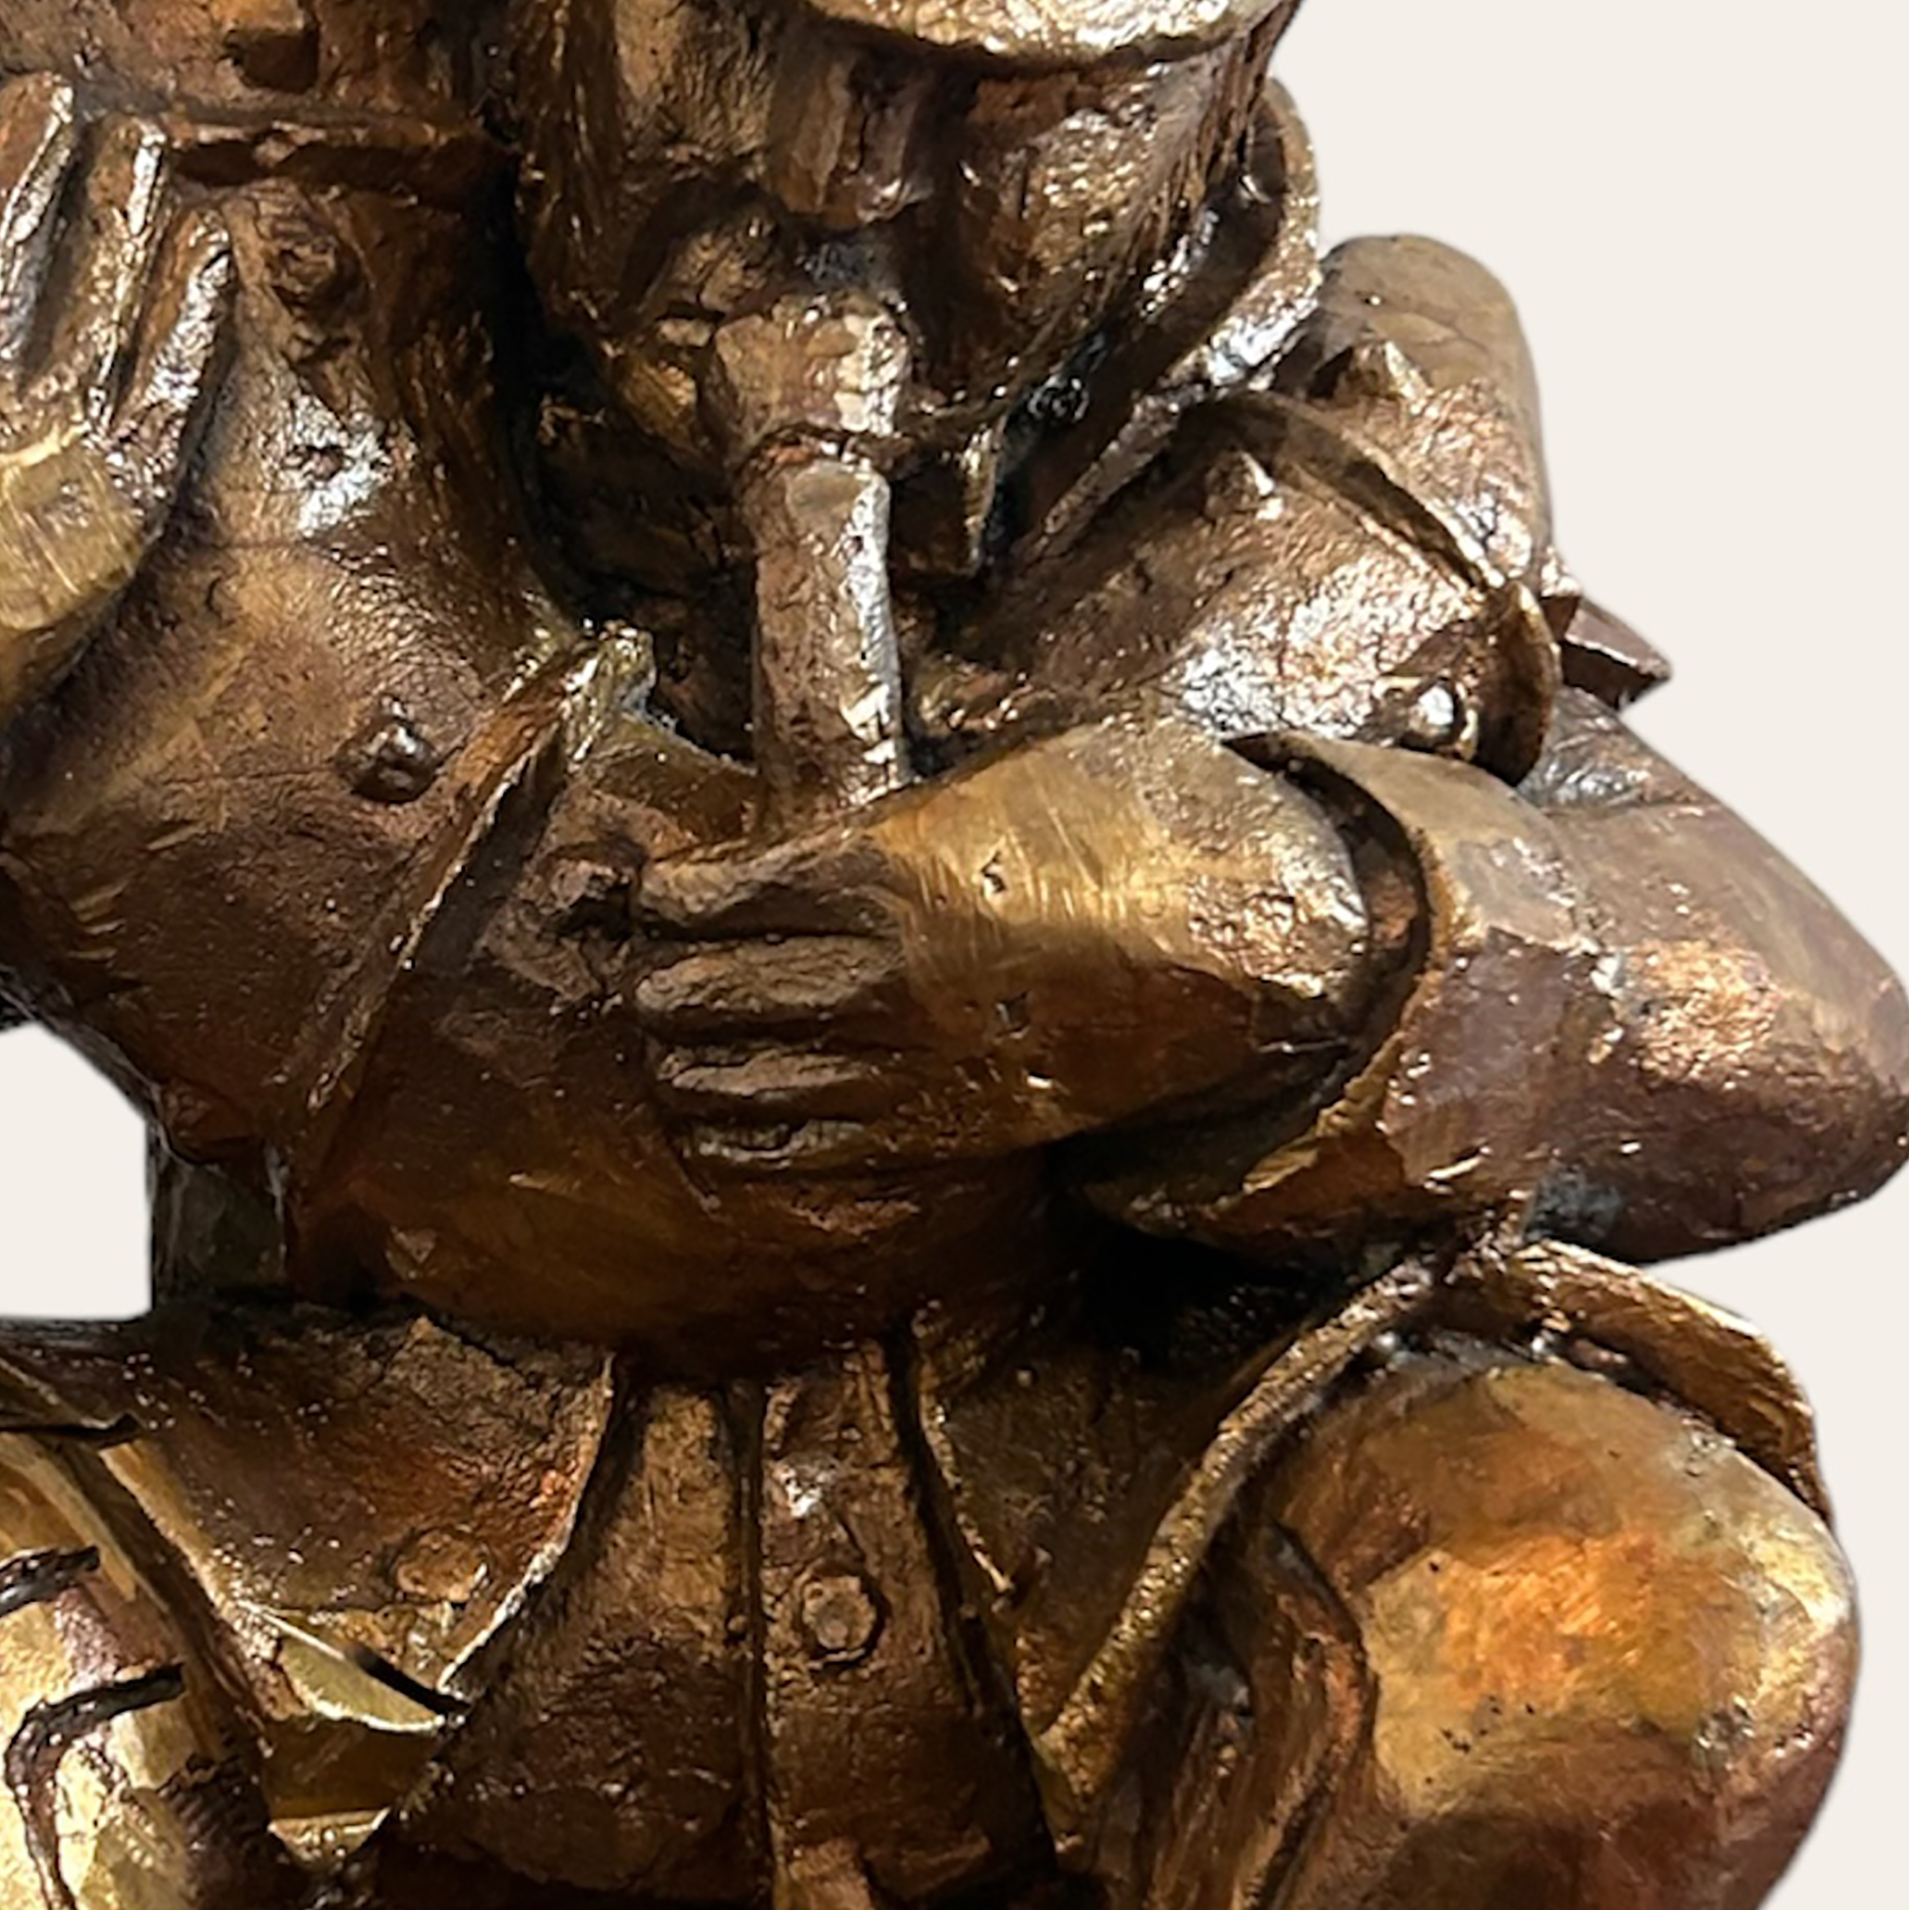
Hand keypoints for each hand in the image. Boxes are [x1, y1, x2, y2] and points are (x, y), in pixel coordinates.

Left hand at [631, 720, 1381, 1182]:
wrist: (1255, 945)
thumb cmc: (1152, 821)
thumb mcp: (1020, 755)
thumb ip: (918, 778)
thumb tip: (859, 765)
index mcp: (884, 863)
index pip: (709, 897)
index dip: (661, 901)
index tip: (653, 896)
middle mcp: (879, 975)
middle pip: (700, 996)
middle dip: (662, 984)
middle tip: (655, 974)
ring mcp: (913, 1064)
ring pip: (735, 1086)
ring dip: (689, 1066)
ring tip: (678, 1048)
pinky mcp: (952, 1131)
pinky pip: (807, 1155)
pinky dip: (748, 1140)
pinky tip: (726, 1121)